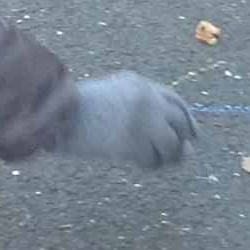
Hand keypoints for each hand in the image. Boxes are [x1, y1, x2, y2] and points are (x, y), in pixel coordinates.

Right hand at [49, 74, 194, 170]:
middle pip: (181, 122)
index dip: (188, 119)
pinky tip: (138, 163)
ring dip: (165, 157)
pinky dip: (149, 165)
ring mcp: (143, 120)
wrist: (55, 115)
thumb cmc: (75, 111)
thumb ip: (138, 112)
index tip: (194, 135)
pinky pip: (154, 159)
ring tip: (151, 160)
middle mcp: (147, 99)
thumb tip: (174, 142)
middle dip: (184, 140)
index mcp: (139, 84)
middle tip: (182, 155)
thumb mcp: (109, 100)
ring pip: (173, 144)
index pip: (175, 101)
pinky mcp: (135, 141)